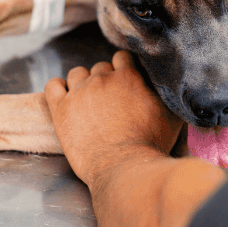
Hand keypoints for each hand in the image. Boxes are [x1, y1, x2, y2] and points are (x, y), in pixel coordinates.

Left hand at [45, 50, 183, 186]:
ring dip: (82, 83)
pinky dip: (58, 88)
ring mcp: (79, 92)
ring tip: (88, 103)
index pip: (122, 58)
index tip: (124, 83)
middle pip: (100, 67)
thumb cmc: (150, 146)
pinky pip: (52, 86)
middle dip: (104, 80)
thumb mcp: (172, 116)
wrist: (124, 168)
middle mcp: (102, 79)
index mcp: (129, 77)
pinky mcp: (60, 109)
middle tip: (109, 101)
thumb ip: (170, 95)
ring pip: (77, 73)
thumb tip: (174, 86)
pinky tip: (65, 99)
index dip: (124, 69)